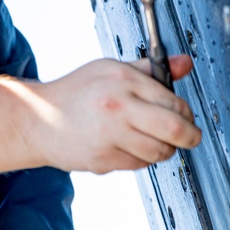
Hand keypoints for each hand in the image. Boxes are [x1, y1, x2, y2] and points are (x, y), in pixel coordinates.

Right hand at [0, 55, 200, 175]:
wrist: (38, 119)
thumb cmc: (76, 92)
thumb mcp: (111, 69)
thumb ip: (150, 69)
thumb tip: (184, 64)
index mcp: (123, 80)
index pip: (174, 102)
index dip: (187, 113)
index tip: (185, 117)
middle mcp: (118, 107)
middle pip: (175, 130)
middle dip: (190, 137)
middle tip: (191, 137)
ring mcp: (110, 136)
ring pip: (159, 152)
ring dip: (165, 149)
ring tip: (155, 140)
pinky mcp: (103, 160)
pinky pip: (139, 165)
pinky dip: (141, 158)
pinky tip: (129, 146)